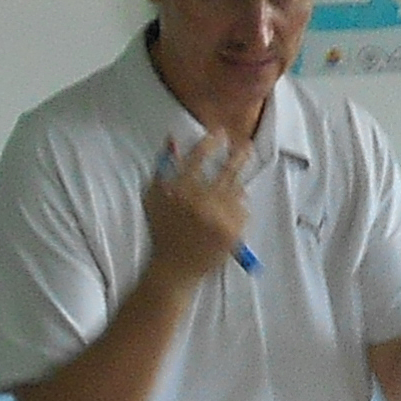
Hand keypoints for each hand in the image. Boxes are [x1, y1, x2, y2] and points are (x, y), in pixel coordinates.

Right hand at [138, 130, 254, 287]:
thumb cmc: (163, 231)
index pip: (198, 157)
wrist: (174, 268)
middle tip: (246, 145)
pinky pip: (243, 210)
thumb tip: (172, 139)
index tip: (219, 132)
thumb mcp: (155, 197)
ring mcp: (218, 217)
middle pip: (227, 170)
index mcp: (179, 190)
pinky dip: (237, 209)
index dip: (210, 142)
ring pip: (237, 190)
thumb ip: (163, 167)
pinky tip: (225, 216)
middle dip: (238, 155)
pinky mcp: (232, 232)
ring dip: (235, 187)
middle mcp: (200, 201)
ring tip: (224, 195)